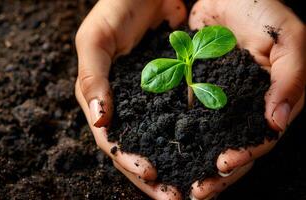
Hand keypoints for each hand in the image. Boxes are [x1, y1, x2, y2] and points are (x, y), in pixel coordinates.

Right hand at [75, 0, 187, 198]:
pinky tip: (204, 155)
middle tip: (176, 198)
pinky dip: (190, 140)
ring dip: (175, 165)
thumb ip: (93, 79)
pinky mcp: (171, 91)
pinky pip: (180, 120)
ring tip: (193, 187)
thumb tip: (103, 121)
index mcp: (101, 100)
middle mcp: (124, 106)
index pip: (111, 141)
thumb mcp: (95, 40)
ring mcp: (149, 101)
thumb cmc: (116, 9)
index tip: (152, 174)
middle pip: (137, 150)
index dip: (129, 161)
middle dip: (153, 178)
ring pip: (160, 141)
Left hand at [188, 0, 304, 198]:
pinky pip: (187, 120)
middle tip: (197, 191)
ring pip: (208, 141)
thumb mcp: (288, 38)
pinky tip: (166, 153)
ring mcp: (218, 102)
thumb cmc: (261, 10)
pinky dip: (180, 138)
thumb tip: (279, 122)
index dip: (245, 155)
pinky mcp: (195, 92)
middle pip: (233, 148)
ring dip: (196, 164)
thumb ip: (291, 78)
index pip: (260, 139)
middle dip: (218, 174)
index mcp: (269, 101)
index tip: (223, 165)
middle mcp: (243, 108)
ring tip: (180, 184)